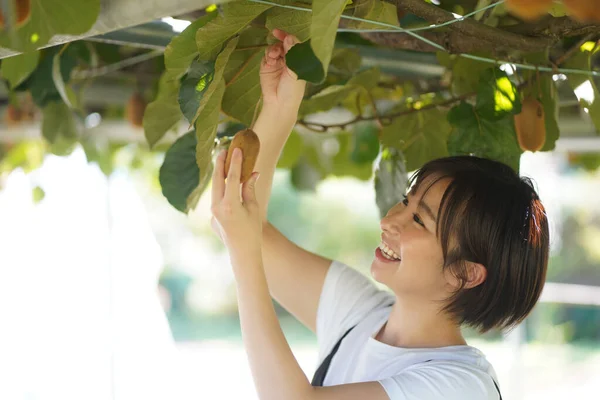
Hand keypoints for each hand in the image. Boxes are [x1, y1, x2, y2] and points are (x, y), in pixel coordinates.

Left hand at [211, 148, 261, 262]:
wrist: (243, 253)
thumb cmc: (252, 231)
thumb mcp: (253, 208)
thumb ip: (249, 189)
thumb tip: (252, 172)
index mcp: (229, 205)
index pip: (231, 178)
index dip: (234, 163)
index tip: (236, 150)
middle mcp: (217, 208)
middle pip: (217, 181)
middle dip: (219, 164)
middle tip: (222, 150)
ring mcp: (212, 214)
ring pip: (215, 190)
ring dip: (219, 177)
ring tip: (223, 163)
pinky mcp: (212, 218)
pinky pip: (217, 201)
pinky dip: (222, 192)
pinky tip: (228, 188)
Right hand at [260, 29, 305, 112]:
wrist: (279, 104)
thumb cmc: (293, 90)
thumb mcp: (296, 71)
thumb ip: (293, 54)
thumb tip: (289, 37)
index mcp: (299, 60)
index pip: (295, 44)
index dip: (289, 36)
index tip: (283, 33)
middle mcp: (289, 60)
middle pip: (283, 44)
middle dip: (280, 40)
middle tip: (276, 35)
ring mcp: (277, 63)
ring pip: (274, 48)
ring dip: (273, 49)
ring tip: (273, 56)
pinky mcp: (267, 66)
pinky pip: (266, 56)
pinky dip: (268, 56)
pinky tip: (270, 61)